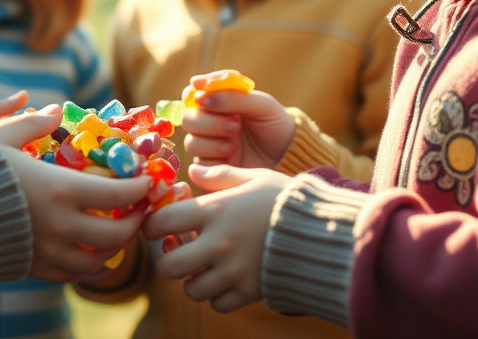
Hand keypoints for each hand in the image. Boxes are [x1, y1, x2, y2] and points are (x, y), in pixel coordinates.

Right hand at [0, 106, 154, 281]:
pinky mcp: (30, 268)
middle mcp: (59, 226)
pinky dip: (88, 265)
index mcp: (59, 190)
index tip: (148, 181)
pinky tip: (89, 249)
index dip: (140, 189)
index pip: (119, 195)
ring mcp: (45, 252)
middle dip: (135, 223)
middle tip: (139, 209)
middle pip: (116, 235)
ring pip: (97, 262)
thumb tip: (53, 108)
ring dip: (115, 248)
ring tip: (119, 230)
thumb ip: (33, 123)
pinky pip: (70, 275)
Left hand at [143, 163, 290, 312]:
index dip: (151, 224)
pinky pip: (218, 305)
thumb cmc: (286, 198)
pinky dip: (217, 296)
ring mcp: (233, 272)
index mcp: (214, 211)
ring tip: (203, 267)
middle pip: (168, 267)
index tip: (157, 225)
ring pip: (192, 291)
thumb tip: (193, 172)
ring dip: (193, 280)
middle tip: (176, 252)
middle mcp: (218, 244)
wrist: (325, 231)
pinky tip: (226, 280)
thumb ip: (221, 176)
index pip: (161, 222)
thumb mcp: (254, 177)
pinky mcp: (249, 292)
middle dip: (167, 261)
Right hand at [183, 88, 294, 169]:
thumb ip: (234, 97)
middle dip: (208, 121)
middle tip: (235, 125)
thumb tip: (200, 96)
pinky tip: (231, 157)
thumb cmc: (277, 126)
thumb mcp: (263, 105)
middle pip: (188, 119)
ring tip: (234, 144)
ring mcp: (211, 147)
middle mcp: (211, 124)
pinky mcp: (212, 170)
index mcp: (220, 103)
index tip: (201, 93)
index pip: (194, 94)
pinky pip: (198, 164)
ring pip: (191, 142)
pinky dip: (212, 158)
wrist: (291, 158)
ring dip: (211, 141)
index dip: (193, 92)